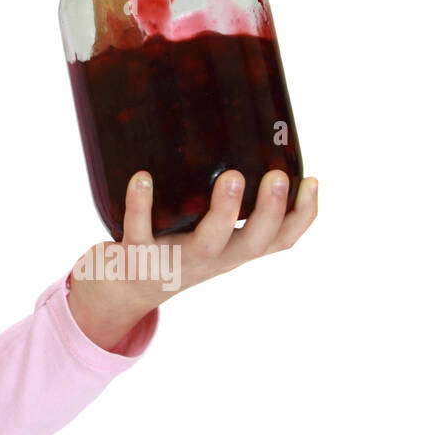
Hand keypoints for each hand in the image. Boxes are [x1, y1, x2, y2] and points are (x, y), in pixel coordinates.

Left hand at [68, 168, 319, 348]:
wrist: (121, 291)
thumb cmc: (171, 247)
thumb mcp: (206, 232)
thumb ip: (226, 204)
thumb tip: (243, 142)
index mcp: (232, 250)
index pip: (279, 240)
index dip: (302, 216)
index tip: (312, 181)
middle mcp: (211, 259)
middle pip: (252, 244)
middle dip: (269, 212)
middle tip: (278, 177)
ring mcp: (175, 260)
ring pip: (207, 244)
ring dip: (223, 212)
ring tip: (232, 176)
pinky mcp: (137, 256)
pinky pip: (139, 231)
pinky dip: (140, 205)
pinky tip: (142, 177)